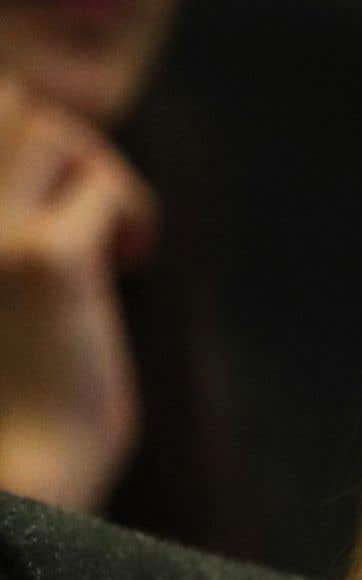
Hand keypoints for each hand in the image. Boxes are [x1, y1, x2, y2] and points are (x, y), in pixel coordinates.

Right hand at [0, 72, 152, 512]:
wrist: (19, 479)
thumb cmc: (10, 406)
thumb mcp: (0, 294)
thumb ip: (7, 235)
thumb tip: (56, 166)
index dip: (18, 134)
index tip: (58, 200)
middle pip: (3, 100)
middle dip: (56, 135)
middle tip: (84, 205)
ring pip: (46, 125)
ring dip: (95, 168)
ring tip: (109, 236)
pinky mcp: (45, 264)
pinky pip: (103, 188)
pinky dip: (131, 210)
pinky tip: (131, 259)